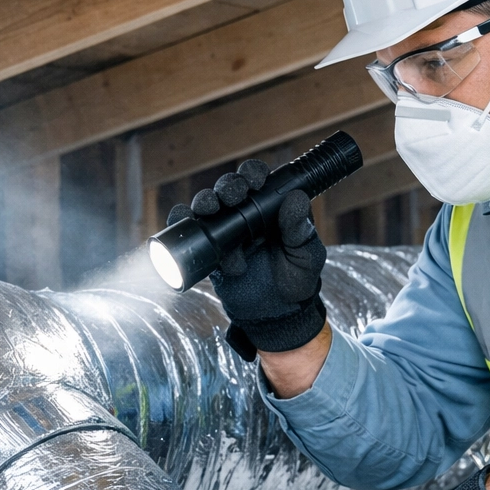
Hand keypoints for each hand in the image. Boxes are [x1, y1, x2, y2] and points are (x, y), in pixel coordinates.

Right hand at [168, 160, 326, 358]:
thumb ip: (301, 231)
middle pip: (228, 188)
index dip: (253, 174)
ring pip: (207, 206)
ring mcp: (224, 232)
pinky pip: (189, 232)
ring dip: (205, 202)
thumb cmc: (296, 281)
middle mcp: (245, 215)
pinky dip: (182, 223)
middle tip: (231, 196)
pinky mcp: (208, 251)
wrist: (275, 315)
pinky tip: (187, 224)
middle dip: (227, 186)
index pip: (258, 181)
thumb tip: (296, 200)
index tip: (255, 181)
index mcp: (271, 209)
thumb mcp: (307, 256)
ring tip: (211, 211)